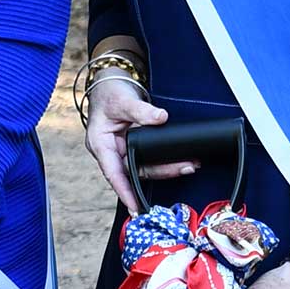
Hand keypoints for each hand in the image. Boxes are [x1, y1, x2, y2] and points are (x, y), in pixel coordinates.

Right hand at [85, 78, 188, 213]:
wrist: (111, 82)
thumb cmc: (109, 93)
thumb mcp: (122, 100)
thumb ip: (141, 111)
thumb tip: (160, 118)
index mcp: (101, 145)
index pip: (113, 173)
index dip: (124, 191)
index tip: (135, 206)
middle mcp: (112, 152)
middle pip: (135, 171)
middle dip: (161, 173)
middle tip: (184, 169)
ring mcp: (124, 150)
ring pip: (145, 167)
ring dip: (166, 168)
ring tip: (188, 165)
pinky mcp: (134, 147)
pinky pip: (150, 159)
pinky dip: (165, 161)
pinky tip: (180, 160)